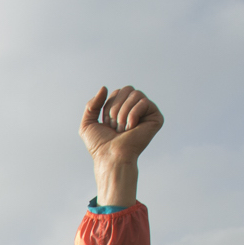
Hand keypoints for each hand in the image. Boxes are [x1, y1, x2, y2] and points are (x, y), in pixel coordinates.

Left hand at [80, 85, 162, 207]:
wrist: (110, 157)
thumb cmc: (100, 146)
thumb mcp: (88, 123)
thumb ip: (92, 104)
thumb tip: (104, 87)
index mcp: (123, 110)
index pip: (117, 92)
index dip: (109, 106)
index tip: (107, 124)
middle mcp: (136, 110)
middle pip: (127, 89)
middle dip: (116, 107)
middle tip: (115, 127)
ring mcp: (146, 114)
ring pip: (135, 94)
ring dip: (123, 113)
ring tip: (122, 129)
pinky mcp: (156, 118)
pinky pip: (144, 102)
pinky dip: (133, 114)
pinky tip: (131, 128)